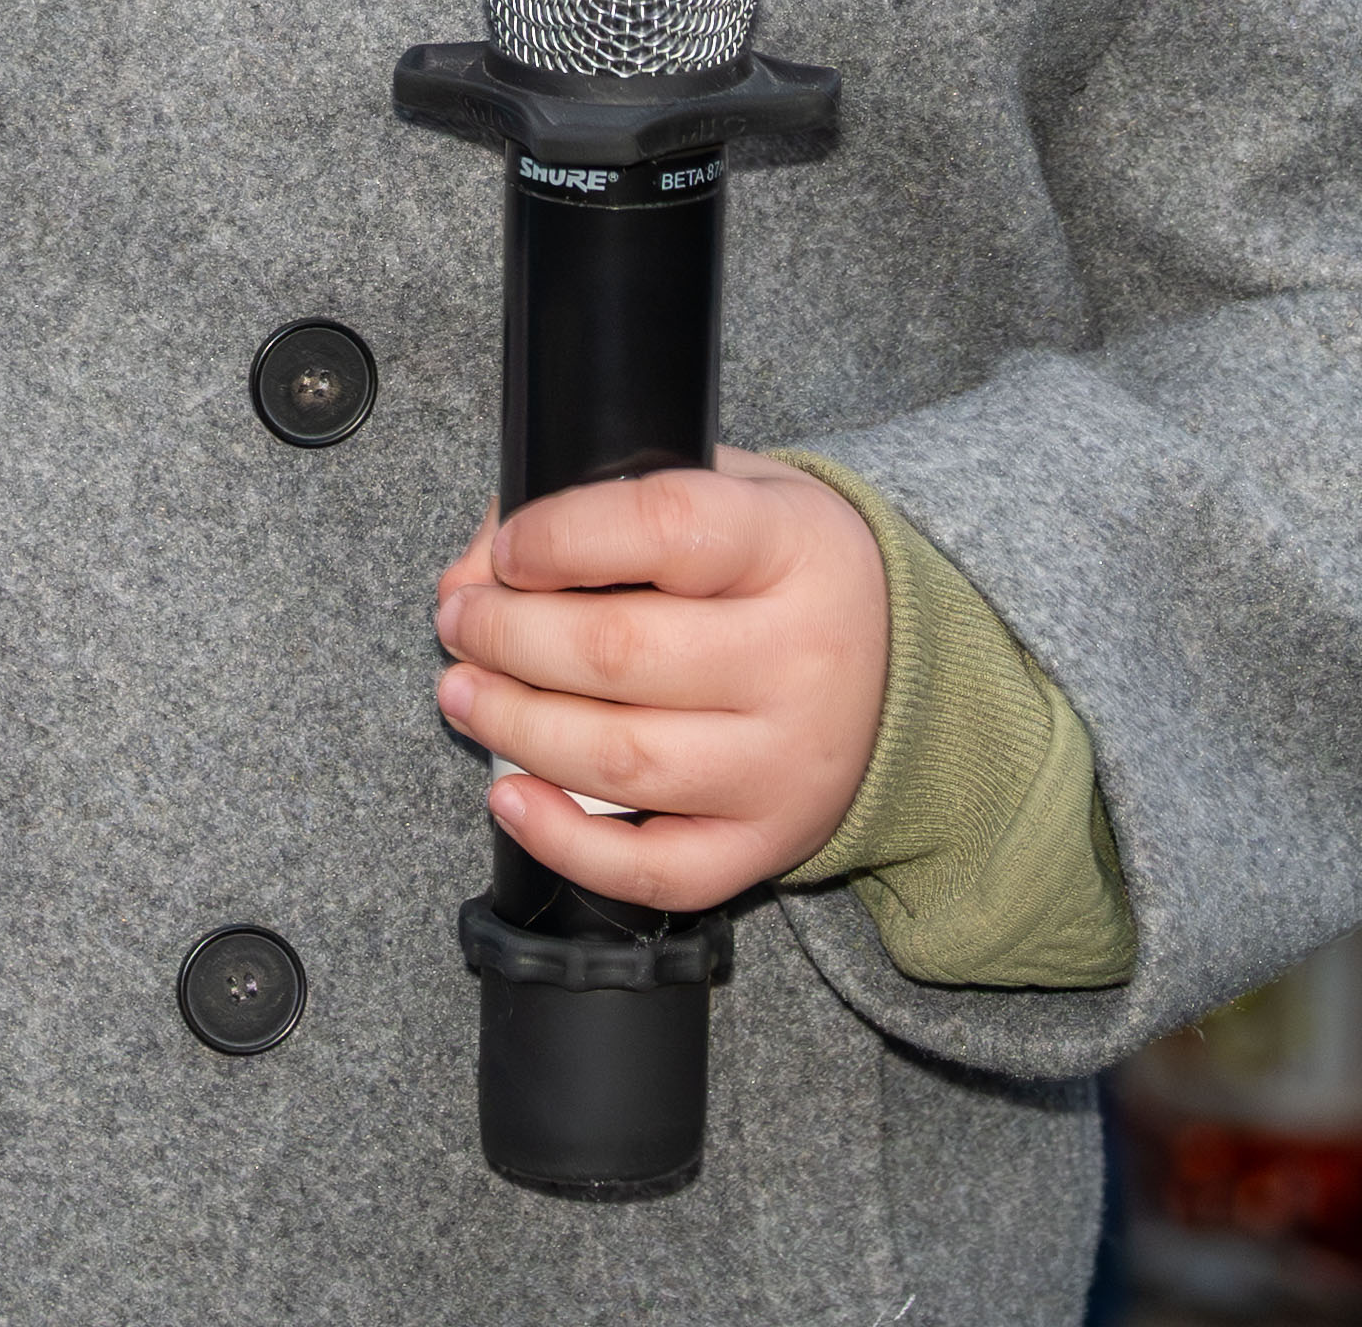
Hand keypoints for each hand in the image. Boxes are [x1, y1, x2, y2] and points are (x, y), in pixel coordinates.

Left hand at [429, 447, 889, 914]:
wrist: (901, 676)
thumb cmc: (779, 572)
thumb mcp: (721, 492)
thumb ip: (600, 503)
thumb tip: (478, 567)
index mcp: (793, 546)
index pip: (666, 528)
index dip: (562, 537)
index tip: (507, 550)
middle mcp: (800, 659)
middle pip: (621, 653)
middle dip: (507, 637)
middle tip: (460, 621)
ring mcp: (787, 764)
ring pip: (623, 761)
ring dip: (514, 727)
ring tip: (462, 692)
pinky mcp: (766, 844)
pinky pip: (654, 870)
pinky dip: (565, 842)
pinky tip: (510, 797)